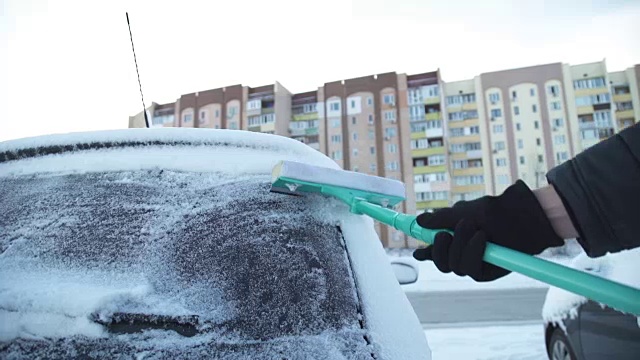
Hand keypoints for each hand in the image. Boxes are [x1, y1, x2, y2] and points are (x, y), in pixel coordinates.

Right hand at [413, 180, 563, 280]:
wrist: (524, 215)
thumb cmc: (497, 211)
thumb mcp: (464, 211)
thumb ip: (441, 219)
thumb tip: (420, 220)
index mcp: (456, 239)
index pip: (436, 250)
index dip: (426, 251)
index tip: (417, 250)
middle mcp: (464, 253)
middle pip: (441, 262)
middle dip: (440, 247)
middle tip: (445, 233)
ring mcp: (475, 264)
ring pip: (454, 266)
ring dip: (459, 246)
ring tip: (473, 228)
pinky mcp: (487, 271)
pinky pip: (470, 269)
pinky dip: (473, 252)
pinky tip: (482, 238)